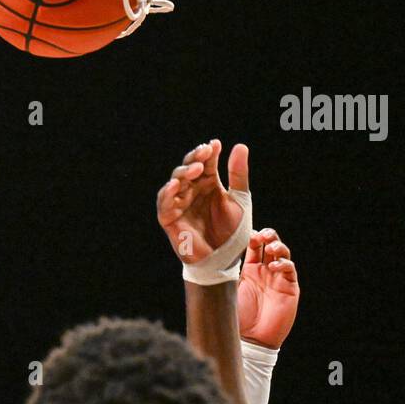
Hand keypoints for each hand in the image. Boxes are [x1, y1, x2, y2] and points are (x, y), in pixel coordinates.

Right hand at [156, 139, 248, 264]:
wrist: (223, 259)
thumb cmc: (232, 231)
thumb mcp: (240, 199)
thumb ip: (238, 174)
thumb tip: (240, 145)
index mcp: (208, 184)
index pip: (206, 163)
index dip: (209, 153)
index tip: (215, 144)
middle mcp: (192, 191)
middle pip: (188, 168)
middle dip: (195, 158)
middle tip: (205, 152)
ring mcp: (179, 203)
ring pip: (176, 181)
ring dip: (184, 172)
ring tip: (196, 167)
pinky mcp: (169, 218)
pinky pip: (164, 203)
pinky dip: (167, 193)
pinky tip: (175, 184)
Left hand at [238, 228, 299, 348]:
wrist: (250, 339)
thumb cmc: (237, 317)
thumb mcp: (228, 290)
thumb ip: (226, 273)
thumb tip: (213, 254)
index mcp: (249, 270)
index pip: (253, 247)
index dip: (252, 238)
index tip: (247, 234)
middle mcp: (264, 271)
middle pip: (270, 245)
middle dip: (268, 236)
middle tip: (262, 235)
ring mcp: (278, 278)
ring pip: (283, 253)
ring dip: (278, 246)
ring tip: (271, 247)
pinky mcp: (290, 288)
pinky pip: (290, 270)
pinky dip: (284, 264)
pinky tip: (274, 266)